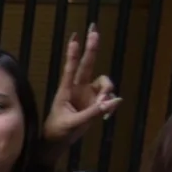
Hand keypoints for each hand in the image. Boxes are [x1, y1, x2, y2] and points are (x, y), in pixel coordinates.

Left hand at [44, 25, 119, 144]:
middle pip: (87, 64)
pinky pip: (109, 96)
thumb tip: (113, 100)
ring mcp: (87, 94)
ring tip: (104, 106)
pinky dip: (110, 103)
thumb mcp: (73, 123)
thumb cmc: (58, 130)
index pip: (70, 69)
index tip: (75, 39)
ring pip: (104, 83)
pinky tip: (107, 114)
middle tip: (94, 29)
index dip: (73, 55)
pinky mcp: (95, 101)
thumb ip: (93, 112)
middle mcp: (78, 88)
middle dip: (91, 47)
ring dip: (107, 91)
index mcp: (66, 91)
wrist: (58, 141)